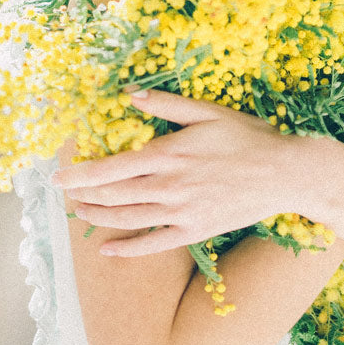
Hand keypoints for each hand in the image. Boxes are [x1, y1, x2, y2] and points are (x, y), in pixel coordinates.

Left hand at [52, 90, 297, 256]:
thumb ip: (166, 103)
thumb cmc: (248, 137)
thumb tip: (129, 94)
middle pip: (114, 194)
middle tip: (65, 194)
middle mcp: (170, 186)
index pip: (112, 168)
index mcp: (169, 153)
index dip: (81, 175)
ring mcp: (182, 212)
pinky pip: (154, 244)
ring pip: (128, 218)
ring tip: (80, 212)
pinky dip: (127, 249)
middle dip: (84, 195)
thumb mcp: (207, 111)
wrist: (285, 173)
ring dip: (99, 217)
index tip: (58, 177)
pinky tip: (107, 250)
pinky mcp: (195, 230)